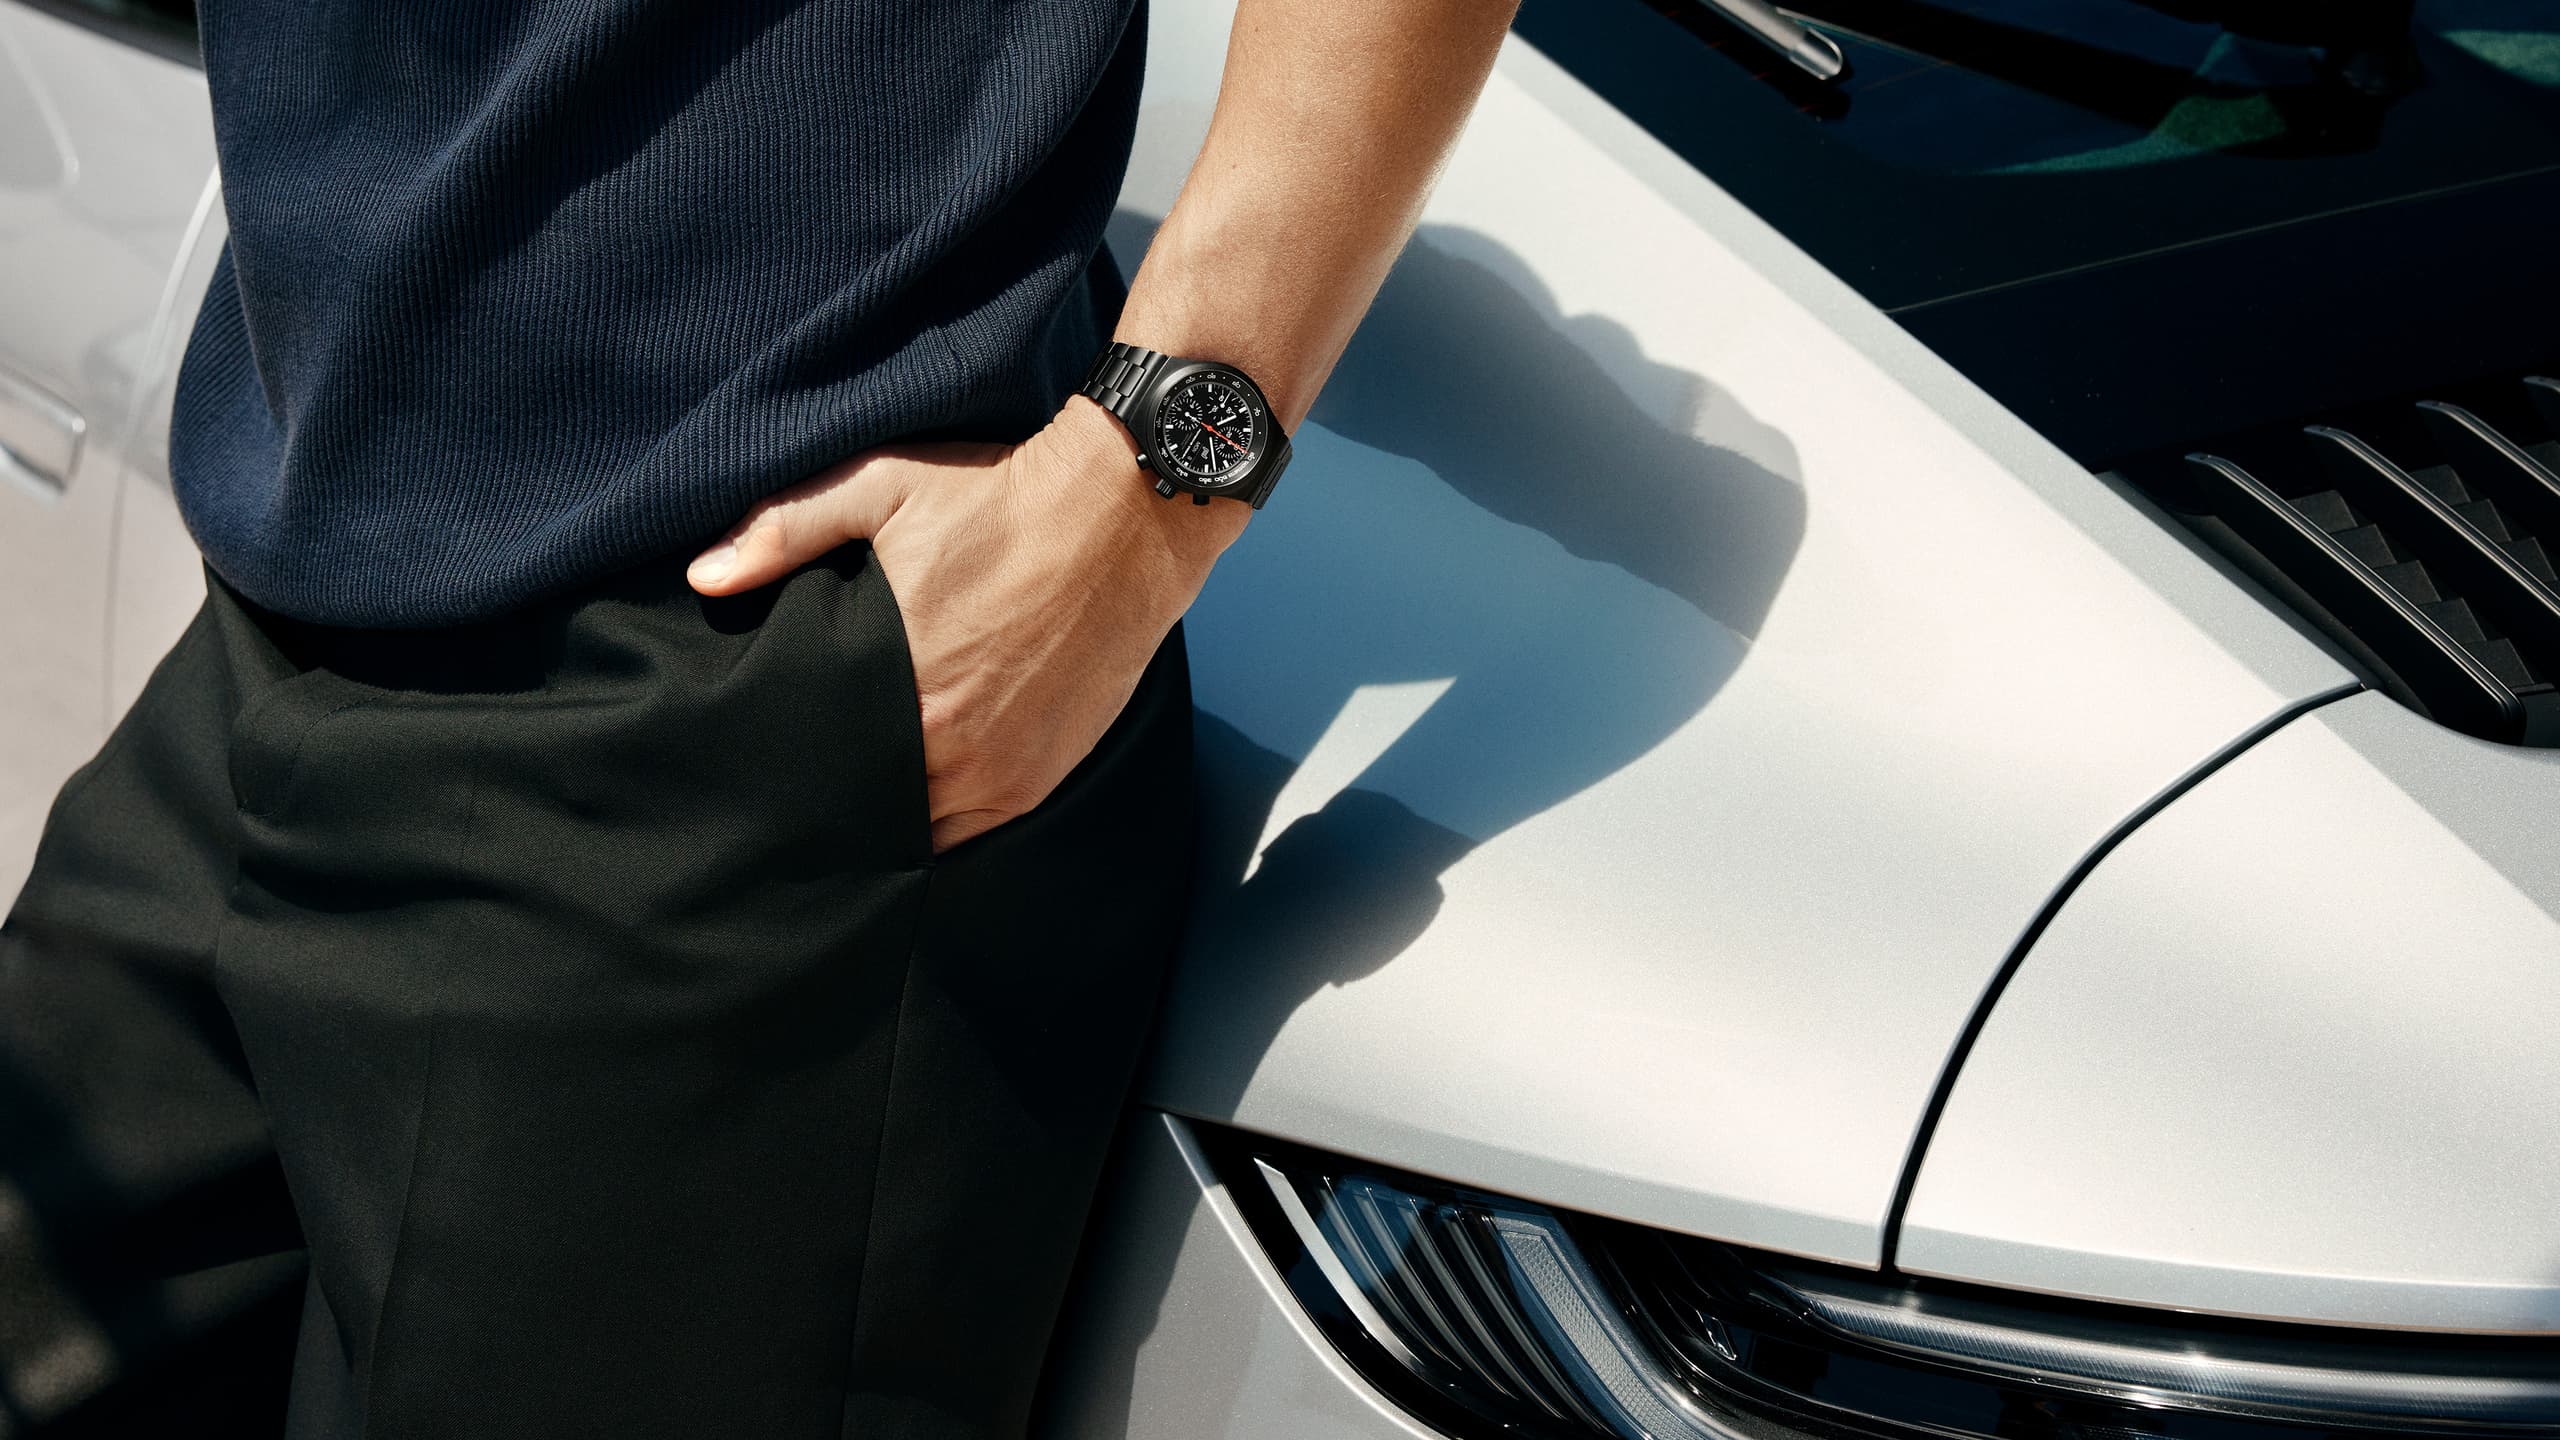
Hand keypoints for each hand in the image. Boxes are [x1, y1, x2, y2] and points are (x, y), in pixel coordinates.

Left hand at [686, 400, 1245, 852]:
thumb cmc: (1001, 497)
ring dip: (892, 814)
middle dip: (836, 799)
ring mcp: (1004, 771)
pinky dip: (946, 816)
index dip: (793, 775)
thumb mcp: (882, 488)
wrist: (1127, 515)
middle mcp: (953, 749)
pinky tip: (920, 791)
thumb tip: (704, 577)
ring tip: (858, 791)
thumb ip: (785, 530)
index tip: (769, 767)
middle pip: (868, 809)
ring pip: (922, 830)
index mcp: (901, 689)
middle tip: (803, 785)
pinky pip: (976, 827)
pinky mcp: (1043, 776)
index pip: (823, 769)